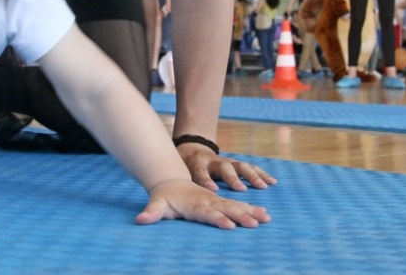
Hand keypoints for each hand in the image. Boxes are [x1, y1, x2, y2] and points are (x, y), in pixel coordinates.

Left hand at [136, 179, 270, 228]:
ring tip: (266, 218)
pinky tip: (265, 214)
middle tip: (254, 224)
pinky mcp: (221, 200)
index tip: (230, 226)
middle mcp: (208, 200)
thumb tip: (140, 220)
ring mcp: (216, 199)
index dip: (218, 219)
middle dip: (240, 216)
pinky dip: (252, 208)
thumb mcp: (156, 203)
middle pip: (226, 208)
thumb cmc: (164, 196)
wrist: (170, 179)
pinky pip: (238, 204)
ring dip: (251, 211)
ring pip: (235, 205)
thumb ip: (151, 212)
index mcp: (194, 203)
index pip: (207, 213)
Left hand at [177, 141, 276, 191]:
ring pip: (240, 166)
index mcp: (197, 165)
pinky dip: (261, 174)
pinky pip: (251, 167)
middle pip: (224, 167)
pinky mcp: (236, 163)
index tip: (214, 190)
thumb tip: (187, 199)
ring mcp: (227, 161)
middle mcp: (214, 162)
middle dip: (233, 178)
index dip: (206, 180)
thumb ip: (185, 184)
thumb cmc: (188, 168)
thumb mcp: (182, 173)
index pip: (200, 172)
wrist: (193, 150)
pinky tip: (273, 182)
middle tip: (241, 189)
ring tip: (262, 186)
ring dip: (252, 176)